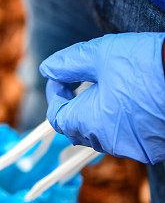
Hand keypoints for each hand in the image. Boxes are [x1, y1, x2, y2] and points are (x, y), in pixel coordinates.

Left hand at [40, 33, 164, 162]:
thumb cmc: (147, 64)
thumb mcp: (101, 54)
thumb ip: (69, 63)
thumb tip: (48, 69)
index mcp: (92, 122)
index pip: (57, 118)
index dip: (55, 95)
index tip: (63, 77)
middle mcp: (112, 143)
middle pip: (79, 129)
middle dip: (76, 104)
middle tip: (86, 79)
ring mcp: (136, 148)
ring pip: (104, 134)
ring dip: (99, 113)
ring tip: (112, 85)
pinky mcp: (156, 147)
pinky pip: (129, 137)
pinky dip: (123, 121)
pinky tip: (134, 98)